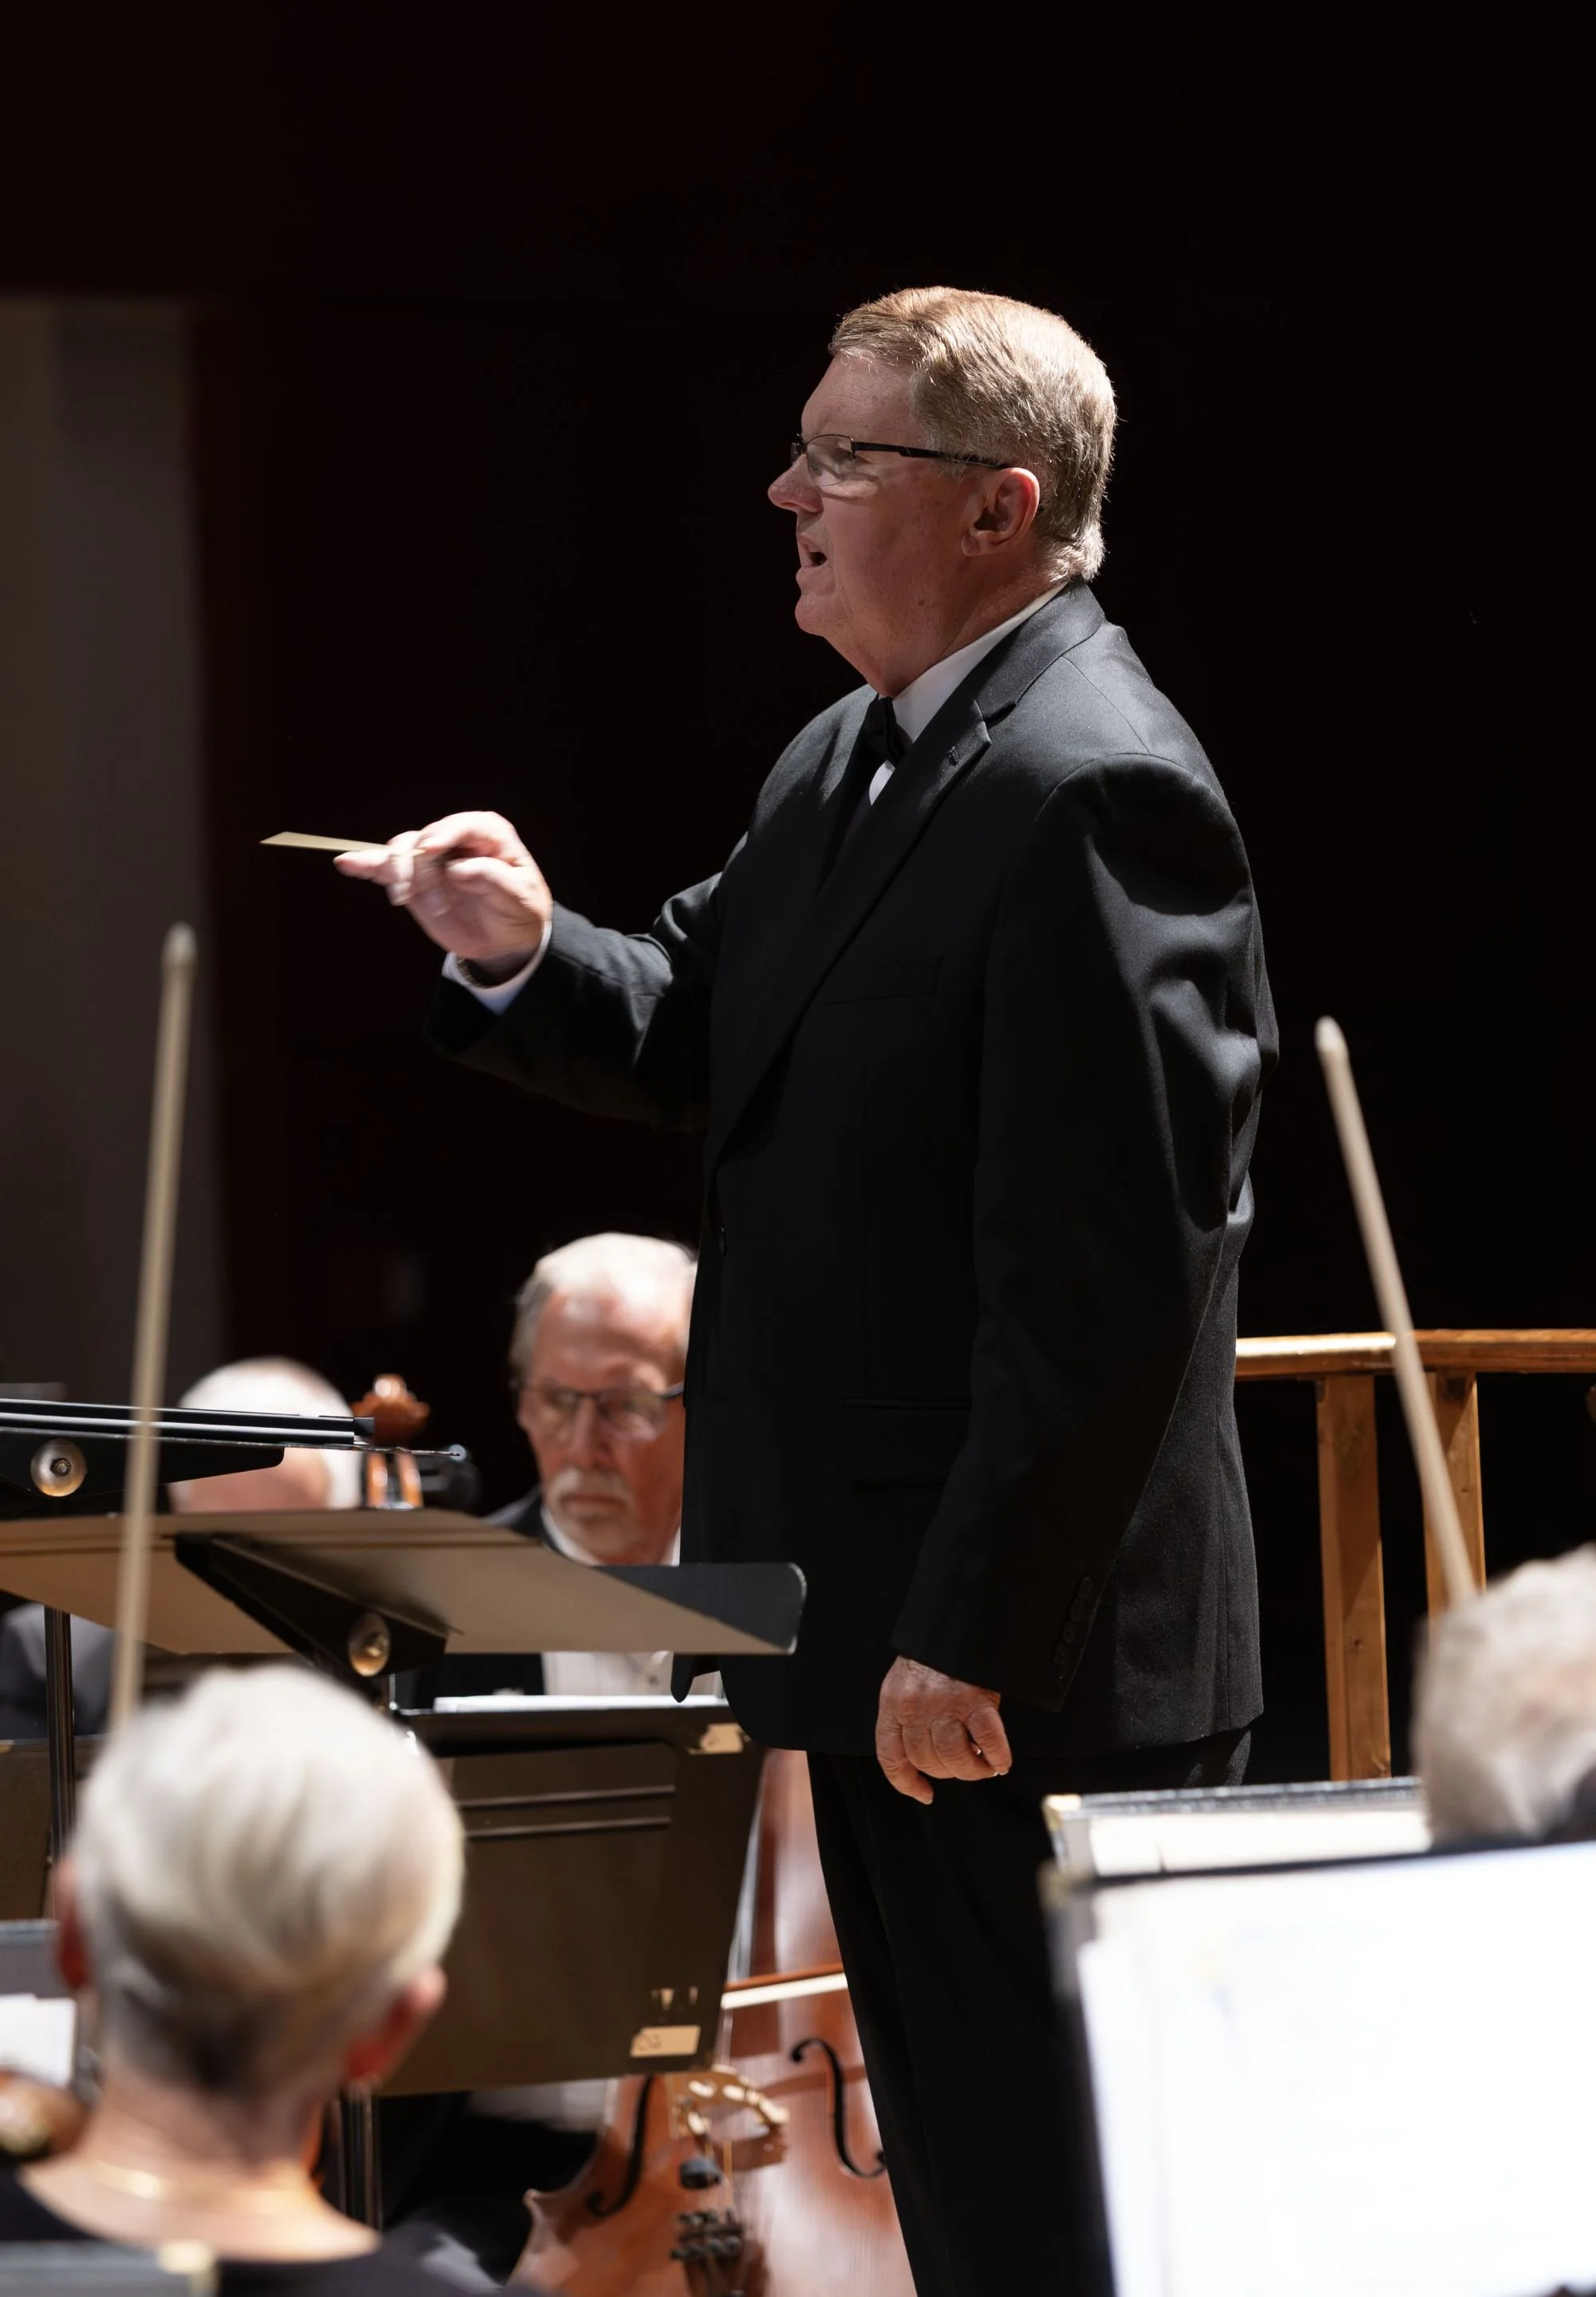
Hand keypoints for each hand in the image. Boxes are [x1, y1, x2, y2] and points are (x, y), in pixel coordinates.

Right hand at [335, 811, 551, 973]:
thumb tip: (458, 870)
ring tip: (401, 896)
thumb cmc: (520, 910)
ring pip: (402, 850)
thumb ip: (493, 881)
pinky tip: (347, 864)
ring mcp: (431, 858)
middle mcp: (455, 838)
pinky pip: (386, 868)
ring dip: (397, 872)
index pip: (463, 825)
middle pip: (424, 838)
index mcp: (488, 833)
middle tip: (415, 893)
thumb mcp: (519, 897)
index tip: (431, 850)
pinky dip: (366, 866)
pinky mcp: (413, 878)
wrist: (507, 938)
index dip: (444, 834)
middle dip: (416, 863)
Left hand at [875, 1657, 1011, 1804]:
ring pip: (954, 1758)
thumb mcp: (906, 1681)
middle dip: (946, 1772)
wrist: (955, 1621)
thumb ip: (908, 1714)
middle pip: (926, 1761)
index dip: (906, 1782)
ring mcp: (945, 1705)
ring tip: (982, 1766)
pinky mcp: (976, 1701)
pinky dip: (997, 1757)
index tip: (924, 1793)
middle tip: (962, 1766)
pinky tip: (1000, 1762)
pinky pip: (987, 1742)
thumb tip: (922, 1755)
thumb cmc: (932, 1654)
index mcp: (893, 1703)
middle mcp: (915, 1707)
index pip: (891, 1757)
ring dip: (971, 1770)